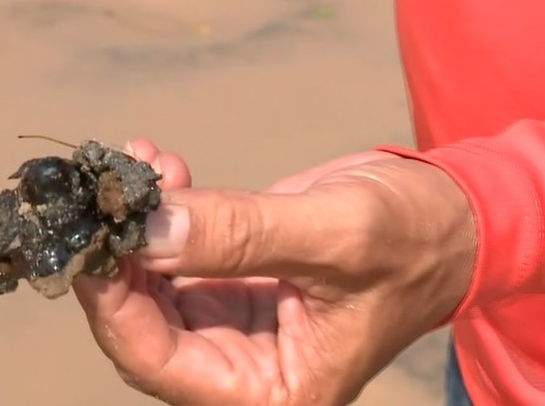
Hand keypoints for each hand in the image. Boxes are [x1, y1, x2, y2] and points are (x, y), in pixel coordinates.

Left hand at [72, 138, 475, 405]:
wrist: (453, 216)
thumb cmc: (415, 238)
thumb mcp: (335, 234)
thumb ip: (239, 236)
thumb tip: (145, 230)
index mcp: (272, 390)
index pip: (160, 363)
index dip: (114, 303)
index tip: (91, 236)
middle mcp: (245, 368)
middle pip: (143, 326)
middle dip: (117, 253)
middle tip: (105, 186)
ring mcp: (234, 324)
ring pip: (150, 284)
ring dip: (135, 222)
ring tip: (139, 162)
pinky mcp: (233, 281)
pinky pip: (174, 253)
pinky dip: (162, 210)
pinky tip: (165, 165)